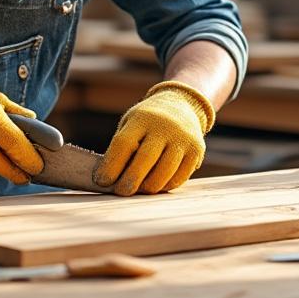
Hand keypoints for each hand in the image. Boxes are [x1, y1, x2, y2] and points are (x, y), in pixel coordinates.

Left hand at [94, 81, 213, 195]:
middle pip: (145, 159)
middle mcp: (165, 126)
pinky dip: (165, 186)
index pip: (124, 144)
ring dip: (148, 187)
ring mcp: (183, 138)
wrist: (181, 105)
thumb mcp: (131, 123)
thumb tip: (109, 180)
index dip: (111, 166)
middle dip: (129, 181)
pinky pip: (179, 178)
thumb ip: (122, 148)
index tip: (102, 181)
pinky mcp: (196, 151)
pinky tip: (156, 185)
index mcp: (143, 118)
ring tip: (138, 189)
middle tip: (120, 192)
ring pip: (164, 173)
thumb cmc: (147, 121)